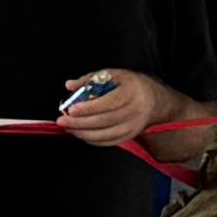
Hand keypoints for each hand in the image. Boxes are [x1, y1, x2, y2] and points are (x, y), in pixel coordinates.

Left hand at [56, 68, 171, 149]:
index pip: (108, 103)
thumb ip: (90, 79)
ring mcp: (133, 127)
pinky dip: (92, 140)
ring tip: (68, 128)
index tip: (71, 110)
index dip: (88, 108)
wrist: (154, 101)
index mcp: (131, 93)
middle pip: (104, 121)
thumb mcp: (113, 75)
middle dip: (80, 123)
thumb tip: (69, 85)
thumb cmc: (130, 85)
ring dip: (83, 133)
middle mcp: (134, 112)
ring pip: (105, 135)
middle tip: (62, 121)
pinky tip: (81, 134)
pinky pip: (109, 142)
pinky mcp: (129, 136)